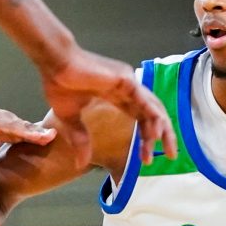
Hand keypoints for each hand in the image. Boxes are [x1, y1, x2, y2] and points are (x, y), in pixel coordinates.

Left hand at [0, 102, 54, 153]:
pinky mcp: (16, 128)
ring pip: (31, 128)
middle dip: (41, 131)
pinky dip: (41, 134)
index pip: (16, 128)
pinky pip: (30, 131)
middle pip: (27, 127)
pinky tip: (53, 139)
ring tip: (59, 137)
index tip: (44, 136)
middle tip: (56, 136)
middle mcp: (9, 120)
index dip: (30, 133)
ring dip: (44, 133)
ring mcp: (14, 123)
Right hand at [37, 45, 174, 166]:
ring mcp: (129, 82)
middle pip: (153, 114)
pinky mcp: (126, 80)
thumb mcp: (71, 119)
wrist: (54, 63)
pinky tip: (157, 134)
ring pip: (153, 108)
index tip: (146, 157)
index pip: (140, 117)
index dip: (146, 137)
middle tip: (171, 156)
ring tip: (168, 150)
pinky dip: (153, 118)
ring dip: (163, 130)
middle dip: (163, 136)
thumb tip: (81, 163)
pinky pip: (145, 102)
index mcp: (117, 94)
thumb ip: (80, 139)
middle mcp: (128, 88)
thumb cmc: (59, 83)